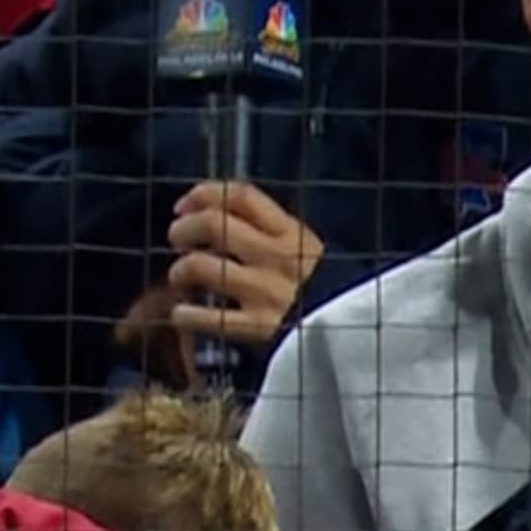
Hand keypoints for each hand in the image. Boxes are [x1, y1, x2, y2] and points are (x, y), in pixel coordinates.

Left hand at [162, 180, 325, 353]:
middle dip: (184, 228)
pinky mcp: (259, 328)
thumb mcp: (305, 250)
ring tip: (181, 279)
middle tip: (178, 239)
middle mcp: (278, 257)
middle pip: (213, 224)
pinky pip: (207, 317)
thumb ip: (267, 230)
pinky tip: (182, 314)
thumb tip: (210, 212)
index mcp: (291, 233)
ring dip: (180, 270)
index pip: (241, 196)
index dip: (203, 194)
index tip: (184, 205)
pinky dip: (185, 314)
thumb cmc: (318, 290)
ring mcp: (267, 292)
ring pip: (201, 265)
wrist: (353, 336)